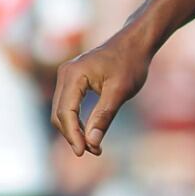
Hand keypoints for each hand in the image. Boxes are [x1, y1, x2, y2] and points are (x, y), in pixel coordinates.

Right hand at [52, 30, 152, 156]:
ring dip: (75, 131)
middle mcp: (65, 74)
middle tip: (94, 151)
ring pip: (62, 112)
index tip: (84, 153)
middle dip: (74, 136)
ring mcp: (67, 76)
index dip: (73, 135)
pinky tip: (91, 133)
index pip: (65, 112)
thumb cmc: (130, 64)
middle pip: (59, 114)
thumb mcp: (120, 92)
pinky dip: (77, 121)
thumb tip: (91, 142)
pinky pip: (68, 105)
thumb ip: (104, 116)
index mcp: (73, 75)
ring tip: (95, 146)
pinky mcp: (73, 80)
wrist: (135, 43)